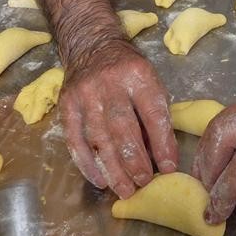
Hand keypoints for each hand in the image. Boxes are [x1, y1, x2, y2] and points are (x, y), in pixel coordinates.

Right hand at [59, 40, 177, 198]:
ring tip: (125, 189)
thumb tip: (161, 156)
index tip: (169, 167)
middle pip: (122, 128)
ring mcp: (85, 95)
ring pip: (98, 138)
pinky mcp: (66, 105)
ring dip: (113, 168)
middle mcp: (110, 84)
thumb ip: (155, 114)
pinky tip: (100, 179)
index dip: (162, 143)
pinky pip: (75, 140)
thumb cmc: (129, 70)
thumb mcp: (150, 81)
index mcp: (138, 75)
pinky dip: (87, 163)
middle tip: (144, 183)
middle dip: (135, 160)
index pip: (152, 113)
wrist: (92, 46)